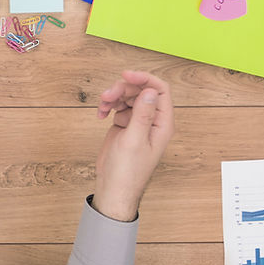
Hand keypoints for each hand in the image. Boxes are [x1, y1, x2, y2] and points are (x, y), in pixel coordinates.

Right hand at [91, 70, 174, 221]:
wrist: (113, 189)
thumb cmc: (127, 172)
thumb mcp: (133, 141)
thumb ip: (142, 114)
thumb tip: (149, 91)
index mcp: (162, 124)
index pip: (160, 90)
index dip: (144, 79)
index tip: (125, 75)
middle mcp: (153, 121)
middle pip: (141, 90)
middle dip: (123, 89)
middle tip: (107, 96)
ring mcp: (138, 122)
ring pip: (128, 96)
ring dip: (114, 96)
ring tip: (102, 105)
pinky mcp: (125, 125)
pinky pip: (118, 106)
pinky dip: (108, 106)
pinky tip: (100, 114)